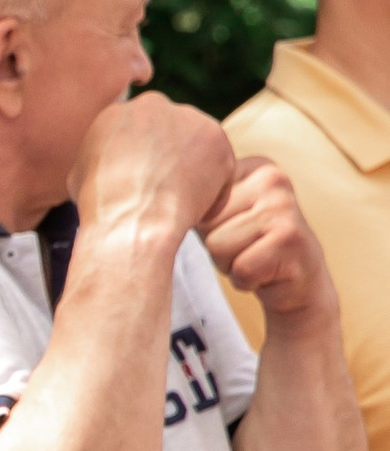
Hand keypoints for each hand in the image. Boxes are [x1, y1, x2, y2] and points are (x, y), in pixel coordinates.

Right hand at [70, 89, 234, 255]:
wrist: (132, 218)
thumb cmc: (102, 206)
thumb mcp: (80, 175)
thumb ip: (98, 158)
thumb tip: (101, 166)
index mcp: (117, 112)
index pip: (139, 130)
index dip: (145, 158)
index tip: (145, 180)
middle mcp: (153, 105)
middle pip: (170, 132)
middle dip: (172, 158)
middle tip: (166, 191)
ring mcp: (187, 118)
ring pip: (198, 147)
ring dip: (194, 174)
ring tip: (180, 206)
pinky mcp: (216, 137)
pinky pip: (221, 168)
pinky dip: (213, 194)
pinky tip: (196, 214)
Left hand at [204, 153, 335, 324]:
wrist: (300, 284)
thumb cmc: (250, 246)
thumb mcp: (221, 215)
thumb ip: (196, 199)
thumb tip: (151, 196)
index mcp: (252, 165)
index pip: (195, 195)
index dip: (204, 223)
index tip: (230, 228)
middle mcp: (272, 177)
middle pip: (204, 220)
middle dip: (216, 244)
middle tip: (245, 247)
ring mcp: (285, 206)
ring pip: (217, 245)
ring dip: (230, 263)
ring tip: (254, 258)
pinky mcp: (291, 239)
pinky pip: (240, 268)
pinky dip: (246, 280)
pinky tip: (265, 273)